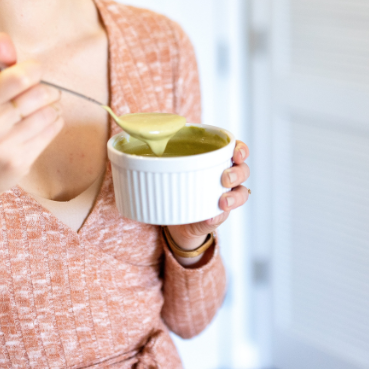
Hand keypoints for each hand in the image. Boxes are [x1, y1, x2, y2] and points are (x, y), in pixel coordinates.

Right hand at [0, 33, 63, 222]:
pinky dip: (54, 125)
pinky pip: (51, 133)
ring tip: (43, 111)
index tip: (36, 73)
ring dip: (53, 109)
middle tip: (45, 95)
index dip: (35, 70)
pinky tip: (44, 126)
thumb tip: (2, 36)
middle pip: (38, 95)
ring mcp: (2, 147)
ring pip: (48, 115)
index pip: (17, 77)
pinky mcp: (18, 162)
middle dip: (49, 92)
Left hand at [165, 141, 249, 264]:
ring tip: (222, 201)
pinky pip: (225, 214)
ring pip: (242, 192)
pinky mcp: (218, 214)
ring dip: (235, 196)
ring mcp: (225, 196)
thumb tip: (125, 151)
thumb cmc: (174, 184)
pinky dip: (218, 216)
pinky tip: (210, 217)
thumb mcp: (166, 167)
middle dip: (237, 172)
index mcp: (217, 159)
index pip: (238, 149)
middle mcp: (226, 176)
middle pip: (244, 170)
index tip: (236, 152)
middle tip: (224, 178)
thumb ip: (154, 156)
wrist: (176, 218)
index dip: (241, 149)